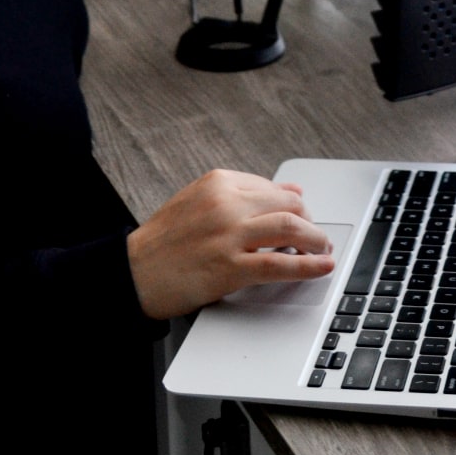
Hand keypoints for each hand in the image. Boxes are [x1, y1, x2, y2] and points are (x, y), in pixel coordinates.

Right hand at [126, 169, 334, 319]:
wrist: (132, 272)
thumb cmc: (164, 241)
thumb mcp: (199, 201)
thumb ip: (243, 193)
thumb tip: (291, 188)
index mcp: (219, 182)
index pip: (273, 187)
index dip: (294, 205)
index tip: (303, 217)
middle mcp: (226, 203)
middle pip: (288, 204)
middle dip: (309, 221)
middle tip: (316, 236)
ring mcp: (229, 234)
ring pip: (291, 228)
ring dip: (316, 240)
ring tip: (323, 249)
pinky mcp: (230, 267)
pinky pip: (280, 264)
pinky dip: (308, 265)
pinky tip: (322, 266)